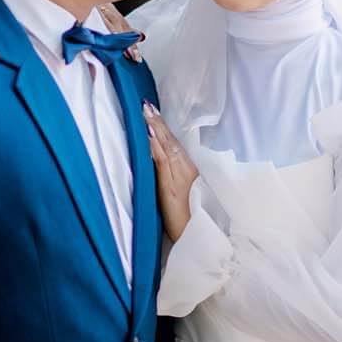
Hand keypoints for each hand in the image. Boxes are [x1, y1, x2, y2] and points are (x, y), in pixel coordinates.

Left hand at [143, 102, 197, 241]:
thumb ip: (172, 177)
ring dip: (156, 129)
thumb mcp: (181, 193)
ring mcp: (180, 177)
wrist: (196, 236)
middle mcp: (187, 170)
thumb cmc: (189, 218)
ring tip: (145, 113)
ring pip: (167, 148)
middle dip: (158, 122)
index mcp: (189, 170)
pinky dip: (156, 148)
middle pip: (171, 141)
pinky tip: (149, 136)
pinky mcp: (171, 187)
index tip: (152, 111)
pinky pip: (163, 163)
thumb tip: (157, 161)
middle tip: (146, 105)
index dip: (164, 127)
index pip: (175, 144)